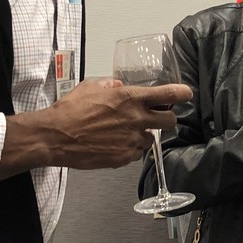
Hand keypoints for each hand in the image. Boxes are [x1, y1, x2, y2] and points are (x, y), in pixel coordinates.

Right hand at [0, 78, 191, 176]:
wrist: (55, 137)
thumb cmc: (70, 109)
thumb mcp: (91, 86)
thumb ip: (110, 85)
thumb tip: (120, 86)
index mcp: (130, 98)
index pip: (168, 94)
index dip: (182, 93)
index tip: (187, 93)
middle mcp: (136, 119)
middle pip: (170, 121)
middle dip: (167, 119)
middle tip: (157, 118)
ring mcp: (131, 140)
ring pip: (152, 139)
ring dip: (145, 135)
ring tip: (126, 133)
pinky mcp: (124, 158)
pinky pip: (136, 153)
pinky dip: (131, 149)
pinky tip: (115, 144)